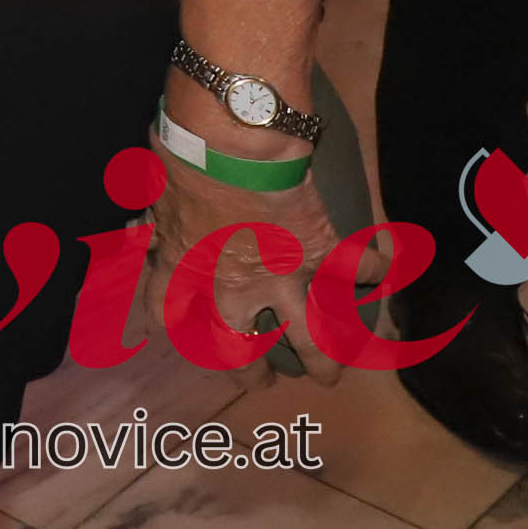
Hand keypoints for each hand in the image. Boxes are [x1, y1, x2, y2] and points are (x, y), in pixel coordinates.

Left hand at [146, 119, 361, 376]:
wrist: (233, 145)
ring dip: (322, 359)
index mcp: (184, 265)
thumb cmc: (182, 158)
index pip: (167, 309)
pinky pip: (358, 269)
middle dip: (250, 371)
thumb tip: (140, 222)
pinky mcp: (323, 255)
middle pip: (238, 346)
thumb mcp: (154, 190)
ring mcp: (282, 277)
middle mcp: (232, 285)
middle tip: (261, 383)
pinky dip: (376, 268)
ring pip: (308, 337)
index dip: (174, 323)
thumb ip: (154, 215)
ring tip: (328, 376)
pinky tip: (387, 273)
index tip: (184, 332)